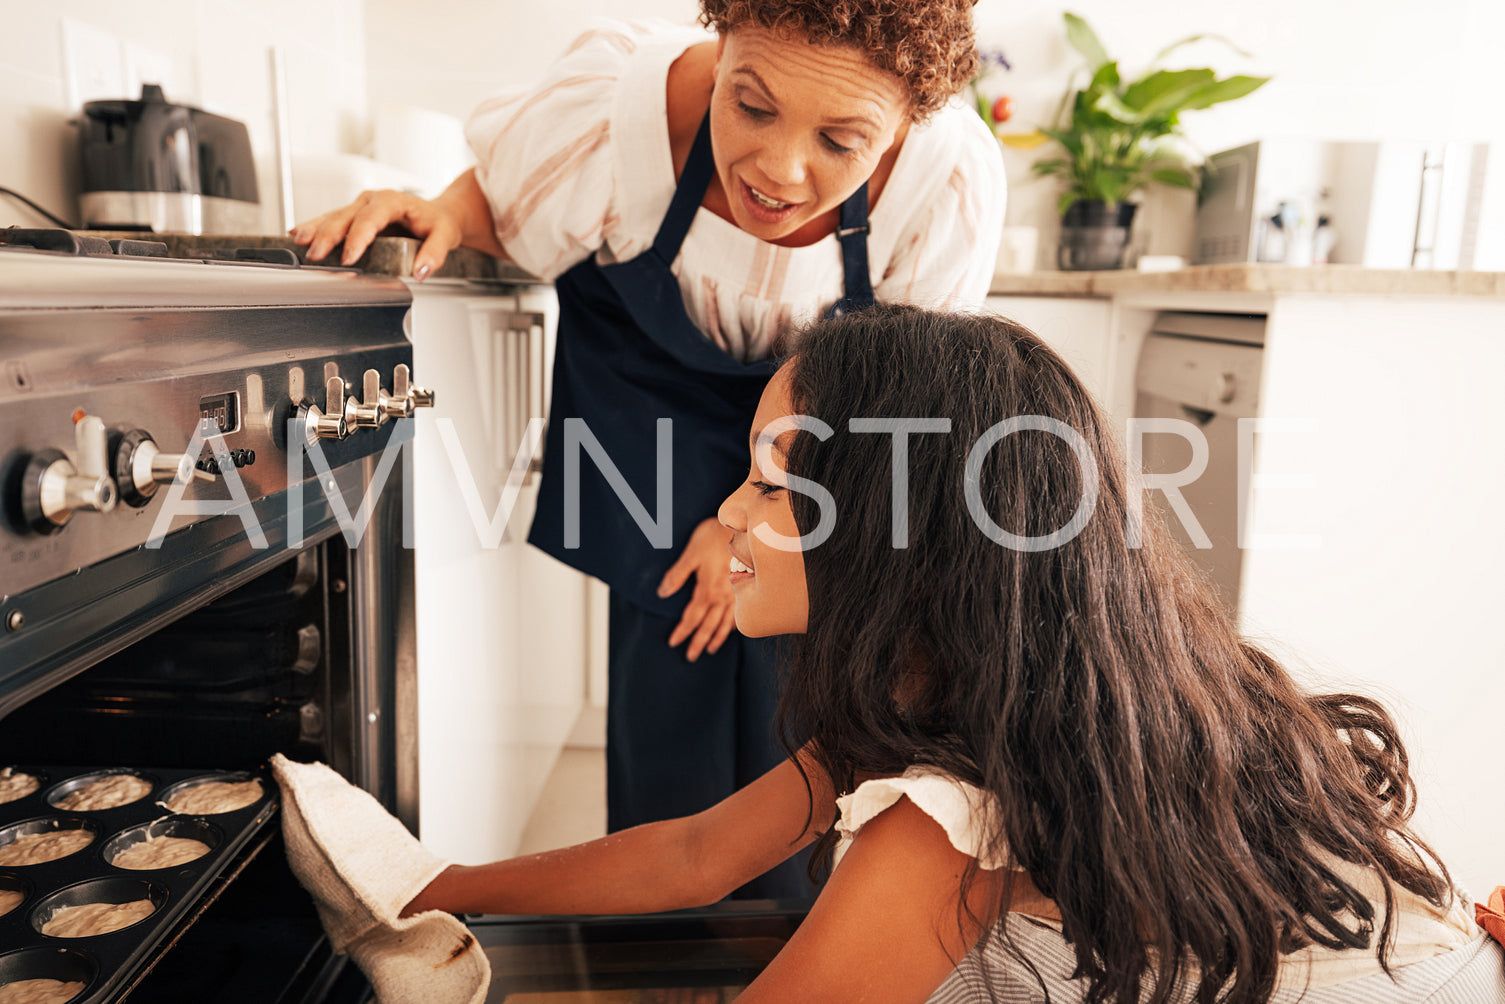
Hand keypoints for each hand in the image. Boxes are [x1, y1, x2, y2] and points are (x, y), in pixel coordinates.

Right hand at [290, 189, 462, 278]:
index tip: (350, 257)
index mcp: (392, 201)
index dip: (358, 237)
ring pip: (333, 216)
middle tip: (317, 255)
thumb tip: (421, 270)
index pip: (370, 218)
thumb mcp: (445, 236)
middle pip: (345, 216)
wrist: (438, 214)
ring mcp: (360, 206)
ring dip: (315, 229)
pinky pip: (331, 220)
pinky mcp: (354, 215)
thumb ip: (434, 253)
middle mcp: (372, 200)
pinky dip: (314, 227)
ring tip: (299, 242)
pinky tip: (298, 234)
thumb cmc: (438, 222)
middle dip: (328, 235)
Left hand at [658, 518, 737, 661]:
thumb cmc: (714, 537)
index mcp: (707, 589)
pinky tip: (732, 629)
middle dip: (698, 641)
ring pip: (725, 622)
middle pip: (708, 625)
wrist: (743, 527)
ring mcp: (736, 593)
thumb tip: (662, 593)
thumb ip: (677, 575)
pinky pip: (739, 613)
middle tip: (691, 657)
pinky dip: (734, 625)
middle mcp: (723, 596)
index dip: (682, 631)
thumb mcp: (691, 553)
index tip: (673, 642)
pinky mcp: (745, 588)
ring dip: (716, 637)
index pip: (692, 617)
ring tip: (709, 649)